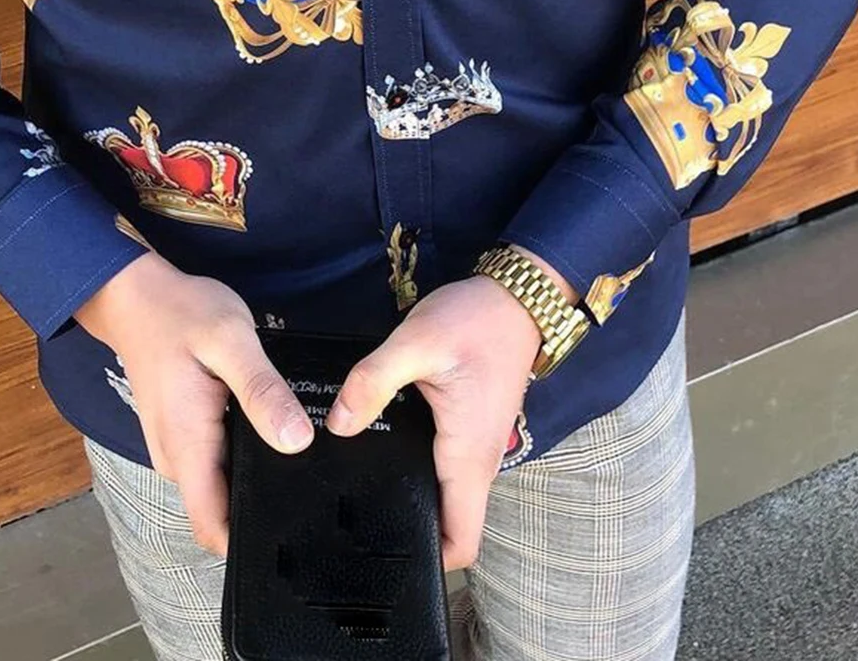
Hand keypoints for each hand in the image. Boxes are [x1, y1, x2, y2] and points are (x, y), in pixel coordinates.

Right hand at [75, 250, 313, 556]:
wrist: (133, 295)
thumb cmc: (180, 313)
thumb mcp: (231, 341)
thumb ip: (262, 392)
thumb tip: (298, 442)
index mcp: (187, 447)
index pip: (213, 527)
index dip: (251, 540)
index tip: (294, 530)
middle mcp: (175, 459)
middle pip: (221, 511)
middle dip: (263, 506)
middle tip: (312, 482)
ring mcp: (174, 448)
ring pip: (218, 487)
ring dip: (251, 478)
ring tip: (292, 450)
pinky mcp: (179, 434)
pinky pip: (213, 463)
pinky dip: (238, 454)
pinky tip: (264, 428)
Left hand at [323, 248, 571, 570]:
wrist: (518, 294)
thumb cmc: (475, 320)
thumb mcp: (416, 342)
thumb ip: (373, 381)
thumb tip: (339, 425)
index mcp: (468, 456)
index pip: (460, 543)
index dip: (427, 563)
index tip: (381, 557)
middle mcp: (478, 463)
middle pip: (448, 526)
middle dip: (408, 534)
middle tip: (352, 527)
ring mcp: (477, 448)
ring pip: (447, 499)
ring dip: (413, 503)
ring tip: (358, 494)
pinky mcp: (471, 430)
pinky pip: (446, 470)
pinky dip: (420, 474)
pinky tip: (382, 454)